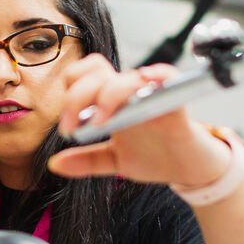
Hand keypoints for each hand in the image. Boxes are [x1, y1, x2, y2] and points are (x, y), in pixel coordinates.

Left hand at [50, 55, 230, 185]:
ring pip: (124, 78)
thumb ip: (85, 160)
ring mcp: (151, 95)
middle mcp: (128, 92)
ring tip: (100, 123)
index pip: (82, 78)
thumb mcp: (114, 161)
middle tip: (71, 128)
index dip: (69, 96)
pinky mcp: (175, 103)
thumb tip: (54, 164)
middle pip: (95, 73)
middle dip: (77, 98)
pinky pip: (168, 78)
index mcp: (110, 100)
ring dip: (107, 96)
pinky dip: (158, 75)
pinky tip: (146, 81)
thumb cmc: (155, 156)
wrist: (189, 170)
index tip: (67, 129)